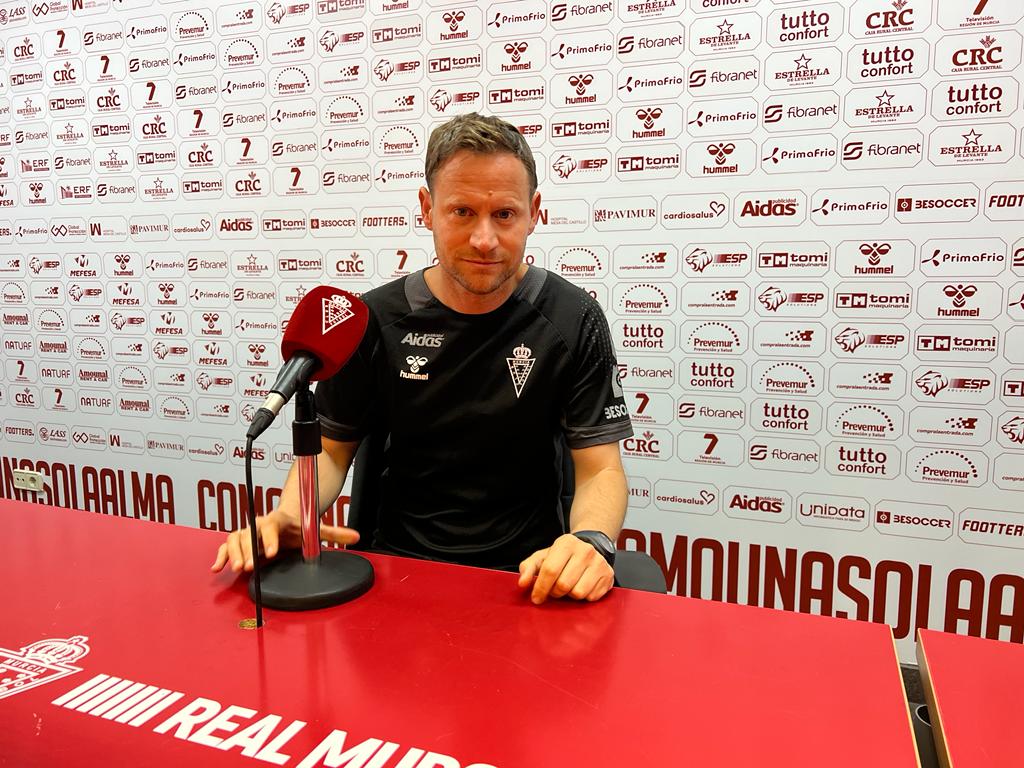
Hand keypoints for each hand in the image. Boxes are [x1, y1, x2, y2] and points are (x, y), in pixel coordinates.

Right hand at [210, 510, 359, 573]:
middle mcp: (261, 524)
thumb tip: (356, 537)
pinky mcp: (242, 540)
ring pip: (236, 538)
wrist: (288, 516)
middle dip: (249, 550)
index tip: (272, 553)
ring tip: (238, 568)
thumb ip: (335, 534)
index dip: (271, 539)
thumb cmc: (300, 525)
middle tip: (250, 566)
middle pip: (250, 533)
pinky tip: (217, 568)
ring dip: (235, 553)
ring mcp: (250, 531)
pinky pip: (226, 545)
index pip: (272, 525)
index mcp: (279, 519)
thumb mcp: (317, 529)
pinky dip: (221, 555)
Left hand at [517, 533, 614, 604]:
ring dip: (569, 596)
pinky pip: (591, 597)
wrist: (589, 548)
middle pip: (563, 585)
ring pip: (578, 593)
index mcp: (566, 543)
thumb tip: (523, 583)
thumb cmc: (562, 556)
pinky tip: (581, 587)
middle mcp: (585, 551)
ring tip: (568, 587)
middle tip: (554, 590)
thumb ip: (528, 568)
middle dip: (555, 592)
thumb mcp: (542, 557)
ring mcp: (599, 563)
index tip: (536, 598)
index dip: (540, 588)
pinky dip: (583, 597)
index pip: (550, 570)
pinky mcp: (608, 576)